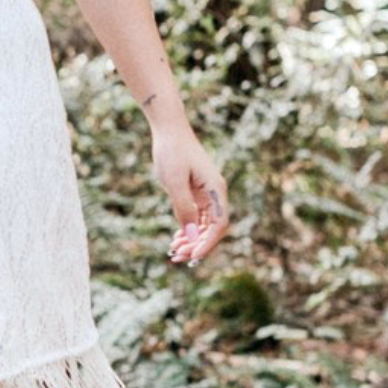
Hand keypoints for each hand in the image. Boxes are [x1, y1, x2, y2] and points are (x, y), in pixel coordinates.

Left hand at [152, 123, 229, 267]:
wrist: (169, 130)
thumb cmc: (172, 152)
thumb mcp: (174, 182)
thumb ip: (184, 208)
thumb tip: (191, 236)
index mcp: (216, 190)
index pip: (219, 225)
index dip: (207, 244)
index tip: (192, 257)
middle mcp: (215, 194)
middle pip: (212, 228)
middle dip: (196, 245)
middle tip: (176, 257)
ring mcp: (206, 194)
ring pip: (204, 225)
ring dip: (191, 240)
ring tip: (174, 252)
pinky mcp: (196, 193)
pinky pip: (196, 217)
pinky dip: (187, 230)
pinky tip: (176, 239)